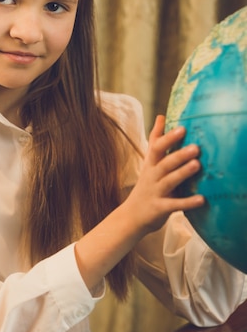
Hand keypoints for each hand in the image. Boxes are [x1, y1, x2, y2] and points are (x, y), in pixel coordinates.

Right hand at [125, 115, 204, 234]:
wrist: (131, 216)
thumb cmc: (146, 186)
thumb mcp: (148, 162)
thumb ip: (155, 141)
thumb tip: (161, 116)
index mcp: (150, 165)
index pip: (157, 148)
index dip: (168, 138)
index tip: (182, 128)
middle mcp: (152, 177)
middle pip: (164, 164)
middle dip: (179, 155)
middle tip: (195, 147)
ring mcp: (155, 193)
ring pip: (168, 181)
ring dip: (182, 173)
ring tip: (197, 165)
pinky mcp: (159, 208)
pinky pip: (174, 205)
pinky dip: (187, 202)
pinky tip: (201, 199)